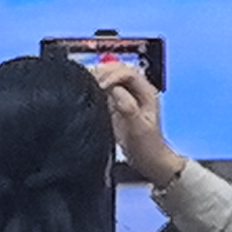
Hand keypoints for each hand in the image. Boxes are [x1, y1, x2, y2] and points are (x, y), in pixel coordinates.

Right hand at [87, 54, 176, 179]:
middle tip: (86, 79)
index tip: (99, 86)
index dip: (112, 76)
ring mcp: (127, 96)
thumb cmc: (148, 147)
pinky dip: (94, 87)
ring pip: (111, 77)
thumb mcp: (139, 128)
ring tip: (82, 81)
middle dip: (103, 72)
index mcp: (147, 92)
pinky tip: (84, 89)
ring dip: (97, 77)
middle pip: (119, 70)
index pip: (128, 72)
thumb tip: (114, 90)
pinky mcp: (117, 104)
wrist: (149, 161)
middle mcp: (137, 90)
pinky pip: (105, 89)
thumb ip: (128, 107)